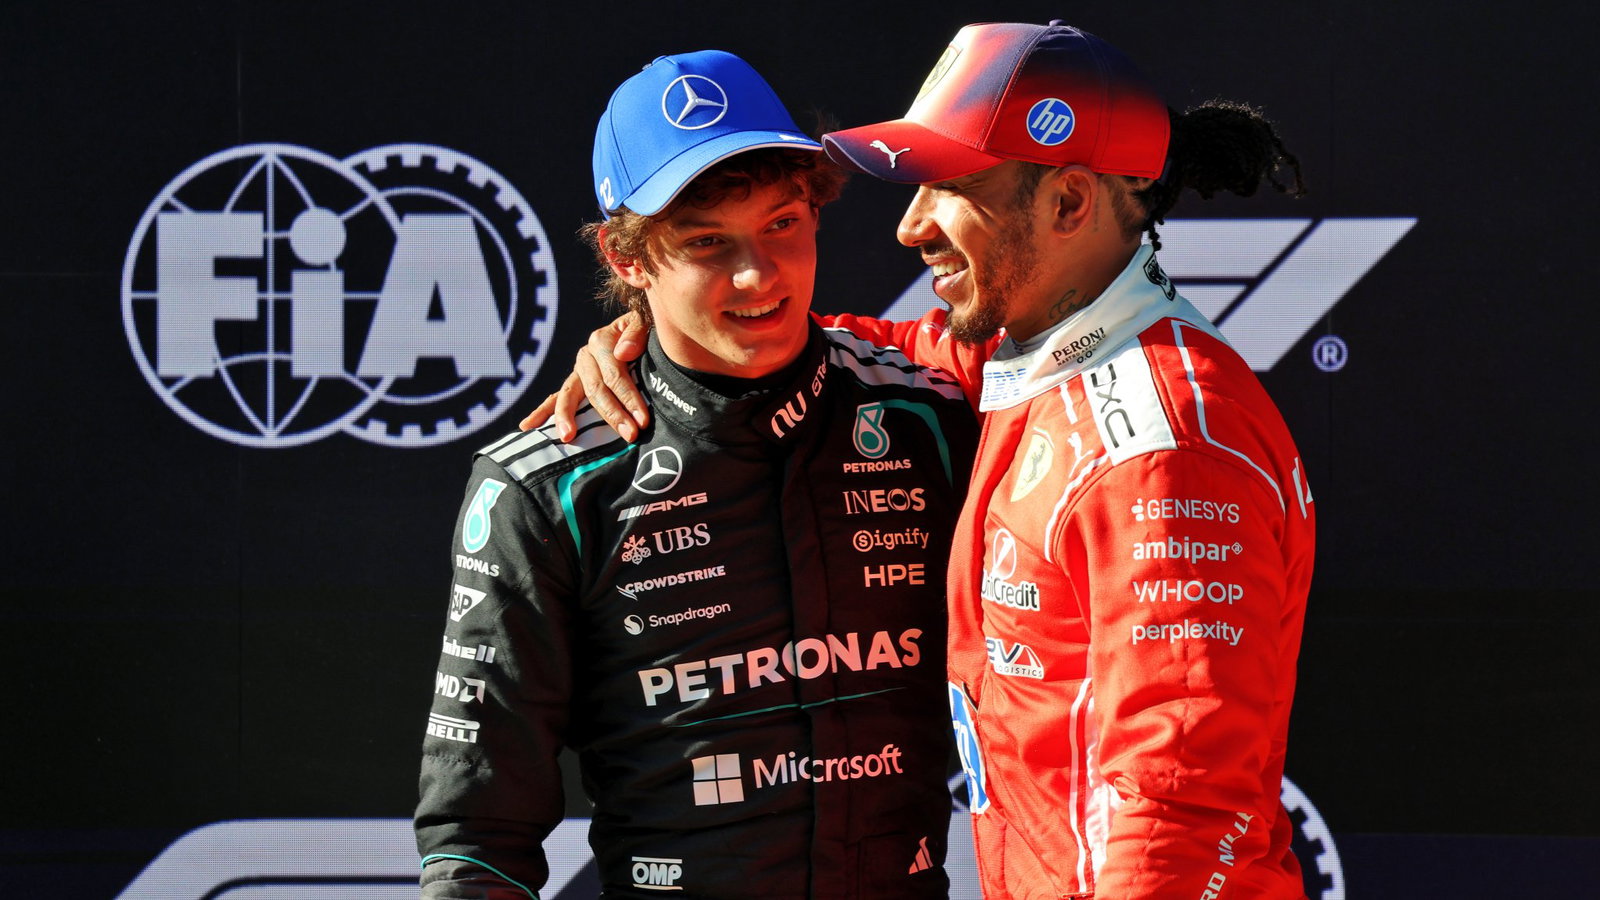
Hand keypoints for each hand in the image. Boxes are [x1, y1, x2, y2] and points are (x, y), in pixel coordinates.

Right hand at [519, 312, 650, 441]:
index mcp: (601, 341)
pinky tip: (527, 427)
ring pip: (569, 396)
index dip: (629, 397)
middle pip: (595, 389)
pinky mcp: (574, 384)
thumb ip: (636, 333)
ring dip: (568, 417)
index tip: (642, 419)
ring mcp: (577, 371)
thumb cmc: (645, 331)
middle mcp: (585, 356)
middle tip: (630, 435)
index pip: (614, 374)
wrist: (638, 333)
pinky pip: (554, 399)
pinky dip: (541, 412)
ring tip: (568, 436)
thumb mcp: (645, 323)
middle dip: (613, 414)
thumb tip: (622, 353)